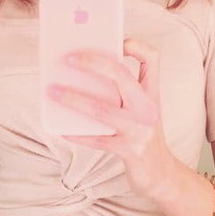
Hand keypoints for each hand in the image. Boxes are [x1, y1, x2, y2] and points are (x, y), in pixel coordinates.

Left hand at [47, 38, 172, 195]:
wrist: (162, 174)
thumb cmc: (144, 136)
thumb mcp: (142, 110)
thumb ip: (123, 92)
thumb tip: (84, 75)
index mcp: (152, 93)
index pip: (153, 58)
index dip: (136, 45)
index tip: (116, 41)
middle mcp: (148, 107)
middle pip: (121, 75)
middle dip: (93, 63)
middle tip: (69, 58)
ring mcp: (139, 130)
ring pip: (102, 109)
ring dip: (73, 98)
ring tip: (52, 91)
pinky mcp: (128, 150)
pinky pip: (96, 139)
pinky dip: (77, 133)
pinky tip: (61, 128)